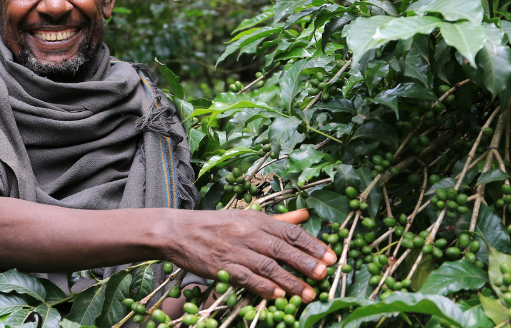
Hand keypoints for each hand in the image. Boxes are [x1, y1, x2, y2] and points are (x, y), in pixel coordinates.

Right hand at [162, 208, 336, 302]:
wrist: (179, 231)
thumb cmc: (216, 225)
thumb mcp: (248, 217)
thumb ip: (278, 220)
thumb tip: (305, 215)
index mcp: (257, 219)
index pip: (291, 231)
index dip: (313, 244)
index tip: (331, 256)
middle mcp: (249, 234)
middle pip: (283, 249)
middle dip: (306, 262)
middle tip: (325, 274)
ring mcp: (236, 251)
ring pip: (268, 267)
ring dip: (290, 281)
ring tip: (308, 293)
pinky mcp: (223, 267)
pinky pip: (247, 278)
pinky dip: (263, 287)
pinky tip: (278, 295)